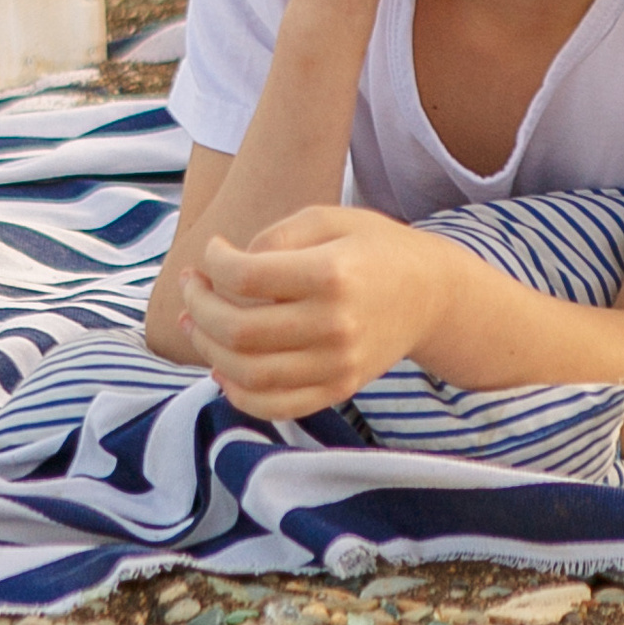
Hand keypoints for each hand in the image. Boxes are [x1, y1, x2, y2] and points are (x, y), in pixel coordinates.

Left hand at [178, 202, 459, 419]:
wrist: (432, 294)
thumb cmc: (373, 248)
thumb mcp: (328, 219)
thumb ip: (274, 237)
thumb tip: (227, 270)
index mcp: (331, 274)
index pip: (246, 277)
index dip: (213, 263)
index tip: (212, 252)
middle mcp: (335, 325)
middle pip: (239, 330)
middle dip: (198, 307)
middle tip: (191, 286)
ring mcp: (337, 364)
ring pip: (248, 374)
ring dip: (207, 349)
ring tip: (194, 323)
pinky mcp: (339, 388)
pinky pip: (275, 406)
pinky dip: (237, 393)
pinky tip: (221, 367)